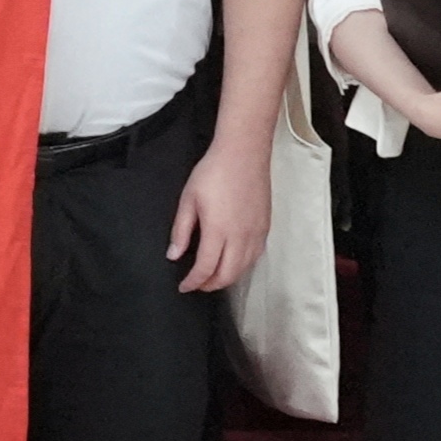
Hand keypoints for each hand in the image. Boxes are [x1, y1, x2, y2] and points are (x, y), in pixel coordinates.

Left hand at [165, 124, 271, 293]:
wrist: (243, 154)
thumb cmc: (213, 172)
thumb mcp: (188, 200)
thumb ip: (181, 231)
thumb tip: (174, 255)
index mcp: (218, 231)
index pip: (206, 268)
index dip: (194, 282)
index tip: (184, 286)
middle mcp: (240, 237)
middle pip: (227, 275)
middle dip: (210, 285)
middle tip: (196, 284)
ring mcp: (256, 233)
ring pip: (244, 269)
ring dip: (227, 278)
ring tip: (212, 276)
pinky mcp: (265, 227)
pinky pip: (255, 257)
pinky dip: (242, 266)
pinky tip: (232, 262)